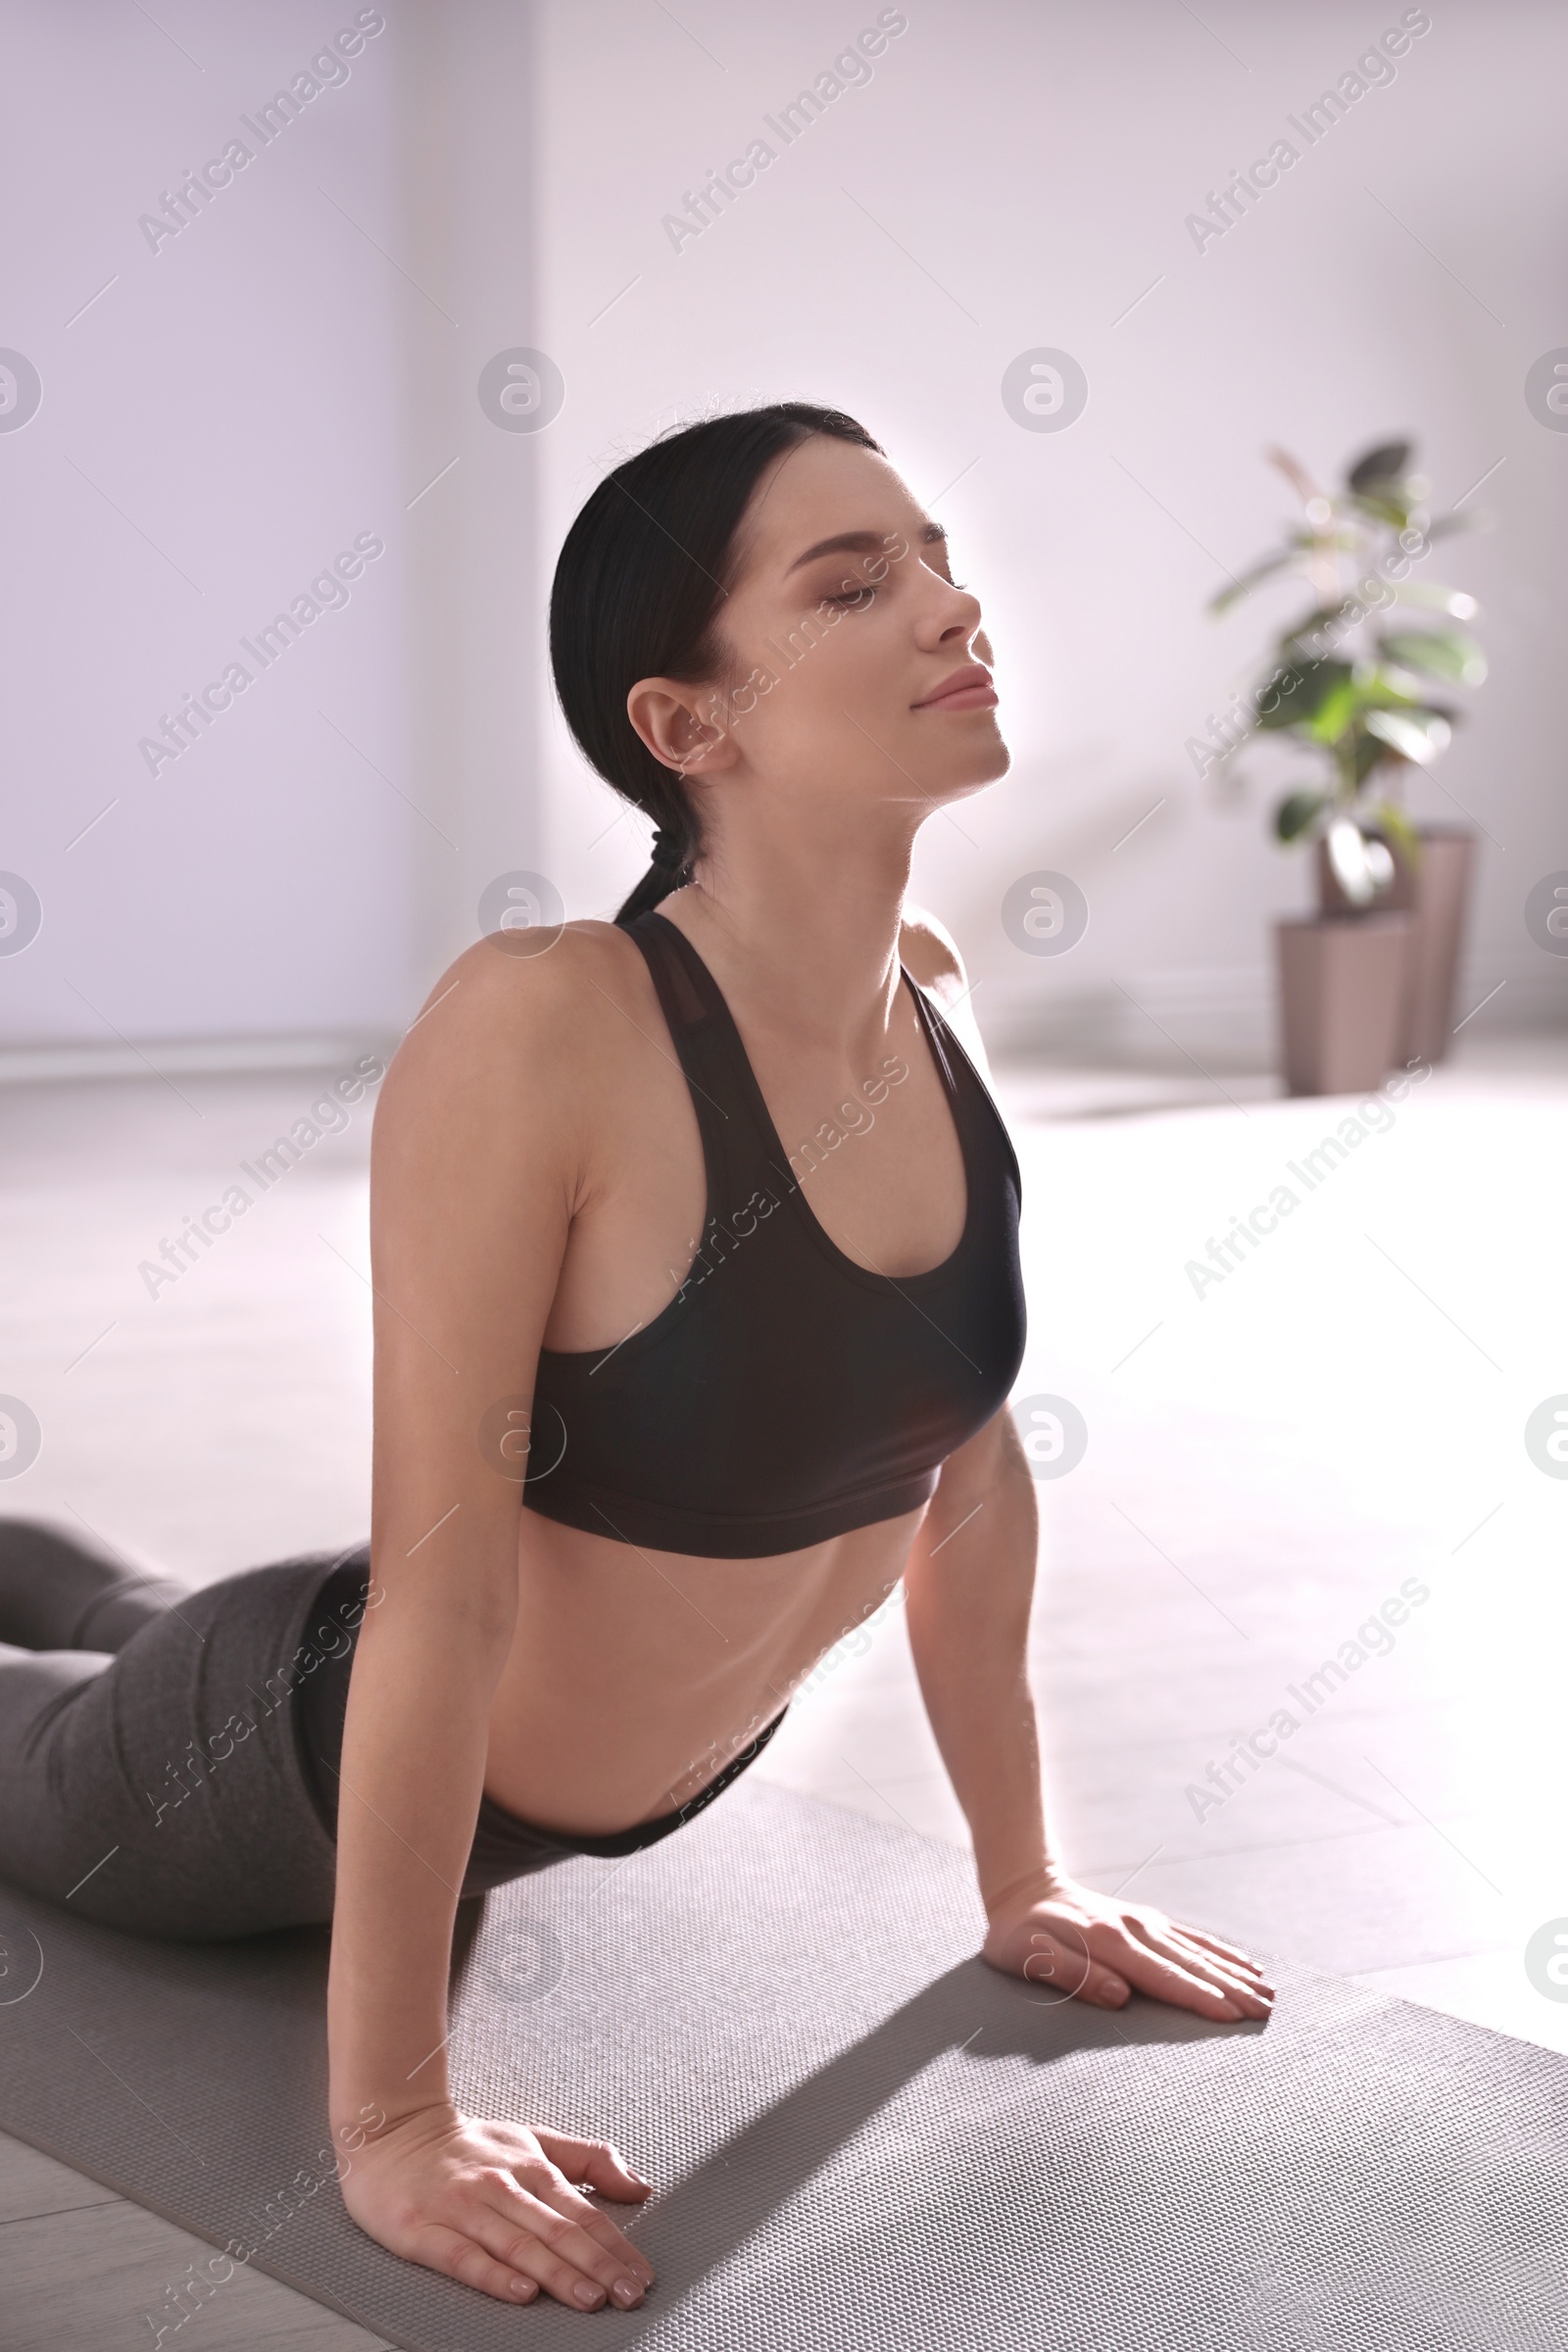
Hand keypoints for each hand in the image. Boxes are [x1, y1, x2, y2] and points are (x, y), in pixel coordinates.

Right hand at [337, 2102, 656, 2309]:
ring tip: (590, 2299)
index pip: (583, 2213)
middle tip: (628, 2295)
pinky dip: (493, 2275)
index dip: (616, 2246)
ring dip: (559, 2274)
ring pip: (519, 2245)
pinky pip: (462, 2257)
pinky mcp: (422, 2231)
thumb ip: (588, 2161)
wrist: (391, 2131)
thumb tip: (640, 2186)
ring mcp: (462, 2210)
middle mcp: (502, 2187)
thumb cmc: (467, 2145)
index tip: (641, 2276)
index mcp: (531, 2168)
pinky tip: (520, 2292)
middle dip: (598, 2266)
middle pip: (558, 2231)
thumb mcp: (533, 2139)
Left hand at [980, 1874, 1273, 2022]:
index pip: (1161, 1977)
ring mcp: (1144, 1922)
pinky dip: (1221, 1952)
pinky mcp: (1147, 1920)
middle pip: (1190, 1965)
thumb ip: (1071, 1975)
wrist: (1023, 1888)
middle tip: (1266, 2013)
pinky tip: (1245, 1964)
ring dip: (1234, 1973)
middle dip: (1230, 1990)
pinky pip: (1192, 1937)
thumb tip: (1119, 1996)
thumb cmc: (1019, 1935)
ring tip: (1269, 1993)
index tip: (1230, 2016)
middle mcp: (1134, 1928)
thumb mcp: (1027, 1957)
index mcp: (1107, 1942)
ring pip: (1198, 1951)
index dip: (1197, 1998)